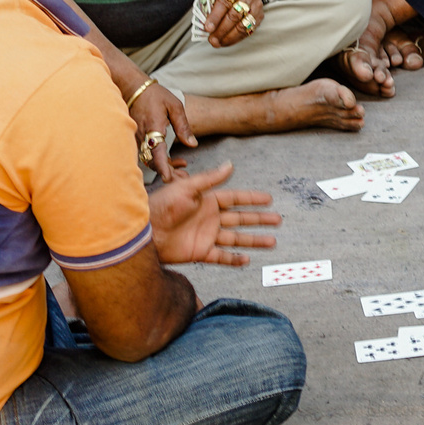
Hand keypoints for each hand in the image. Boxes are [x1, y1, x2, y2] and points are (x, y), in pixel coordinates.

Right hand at [126, 73, 194, 181]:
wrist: (133, 88)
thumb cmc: (156, 95)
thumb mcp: (175, 106)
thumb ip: (183, 126)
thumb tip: (192, 144)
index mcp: (154, 127)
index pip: (156, 152)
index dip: (162, 166)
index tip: (168, 178)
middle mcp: (142, 136)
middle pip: (152, 161)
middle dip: (166, 172)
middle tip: (182, 177)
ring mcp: (136, 138)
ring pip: (149, 160)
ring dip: (163, 167)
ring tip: (181, 167)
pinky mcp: (135, 139)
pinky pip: (145, 154)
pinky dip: (157, 160)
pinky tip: (171, 160)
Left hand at [149, 162, 280, 266]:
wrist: (146, 231)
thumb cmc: (162, 205)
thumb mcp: (187, 187)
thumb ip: (210, 179)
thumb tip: (230, 165)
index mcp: (208, 201)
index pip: (236, 199)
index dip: (252, 199)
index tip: (269, 199)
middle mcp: (210, 218)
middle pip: (241, 219)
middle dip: (259, 219)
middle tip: (278, 220)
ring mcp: (206, 236)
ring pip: (237, 238)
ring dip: (254, 240)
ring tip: (272, 242)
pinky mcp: (200, 252)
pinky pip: (222, 257)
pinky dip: (234, 259)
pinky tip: (247, 260)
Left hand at [205, 0, 266, 49]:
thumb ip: (213, 4)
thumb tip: (206, 25)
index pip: (224, 2)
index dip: (215, 17)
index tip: (207, 28)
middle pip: (234, 15)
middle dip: (221, 30)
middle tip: (212, 39)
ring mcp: (256, 6)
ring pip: (243, 25)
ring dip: (229, 37)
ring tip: (218, 43)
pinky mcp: (260, 15)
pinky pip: (249, 30)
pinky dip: (236, 38)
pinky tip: (227, 41)